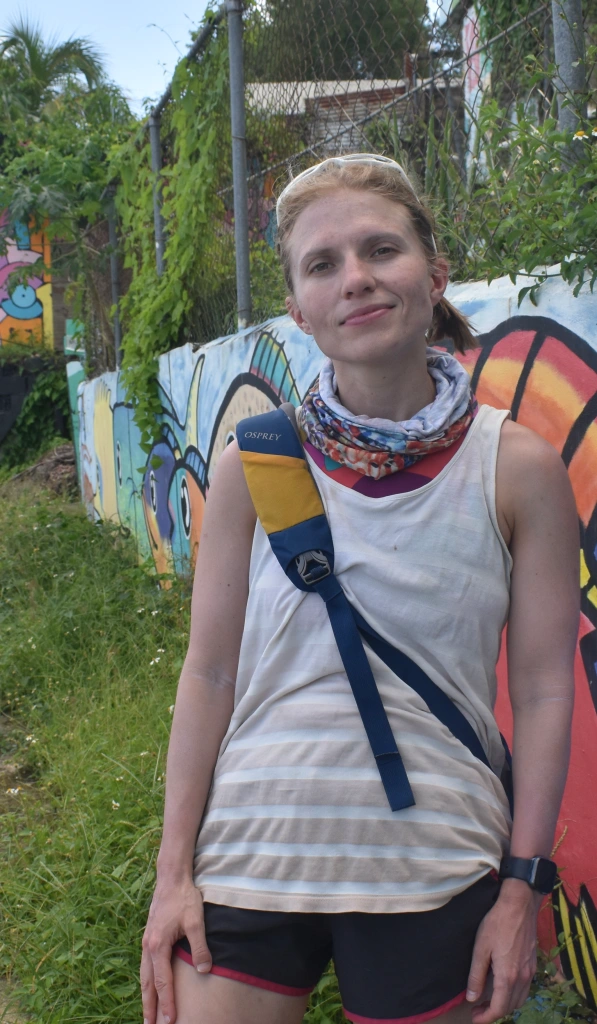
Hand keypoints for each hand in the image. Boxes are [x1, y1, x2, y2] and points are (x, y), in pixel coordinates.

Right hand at [140, 876, 211, 1023]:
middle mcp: (148, 946)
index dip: (167, 1002)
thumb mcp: (197, 921)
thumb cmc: (184, 898)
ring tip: (148, 1014)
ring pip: (144, 975)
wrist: (171, 878)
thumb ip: (200, 947)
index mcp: (158, 945)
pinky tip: (151, 987)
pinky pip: (146, 966)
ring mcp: (146, 942)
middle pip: (147, 983)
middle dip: (149, 1006)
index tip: (170, 1020)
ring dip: (146, 996)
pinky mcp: (149, 937)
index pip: (163, 981)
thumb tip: (205, 970)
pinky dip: (147, 981)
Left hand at [466, 880, 540, 1023]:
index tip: (474, 1017)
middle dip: (494, 1012)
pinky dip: (513, 994)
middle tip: (477, 1007)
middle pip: (510, 1006)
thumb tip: (471, 997)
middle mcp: (523, 978)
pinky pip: (525, 988)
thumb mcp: (480, 948)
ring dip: (505, 1004)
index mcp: (508, 976)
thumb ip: (476, 975)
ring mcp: (530, 971)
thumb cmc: (497, 923)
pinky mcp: (533, 963)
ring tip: (488, 998)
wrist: (520, 904)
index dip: (486, 1017)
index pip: (499, 1008)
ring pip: (519, 999)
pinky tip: (502, 985)